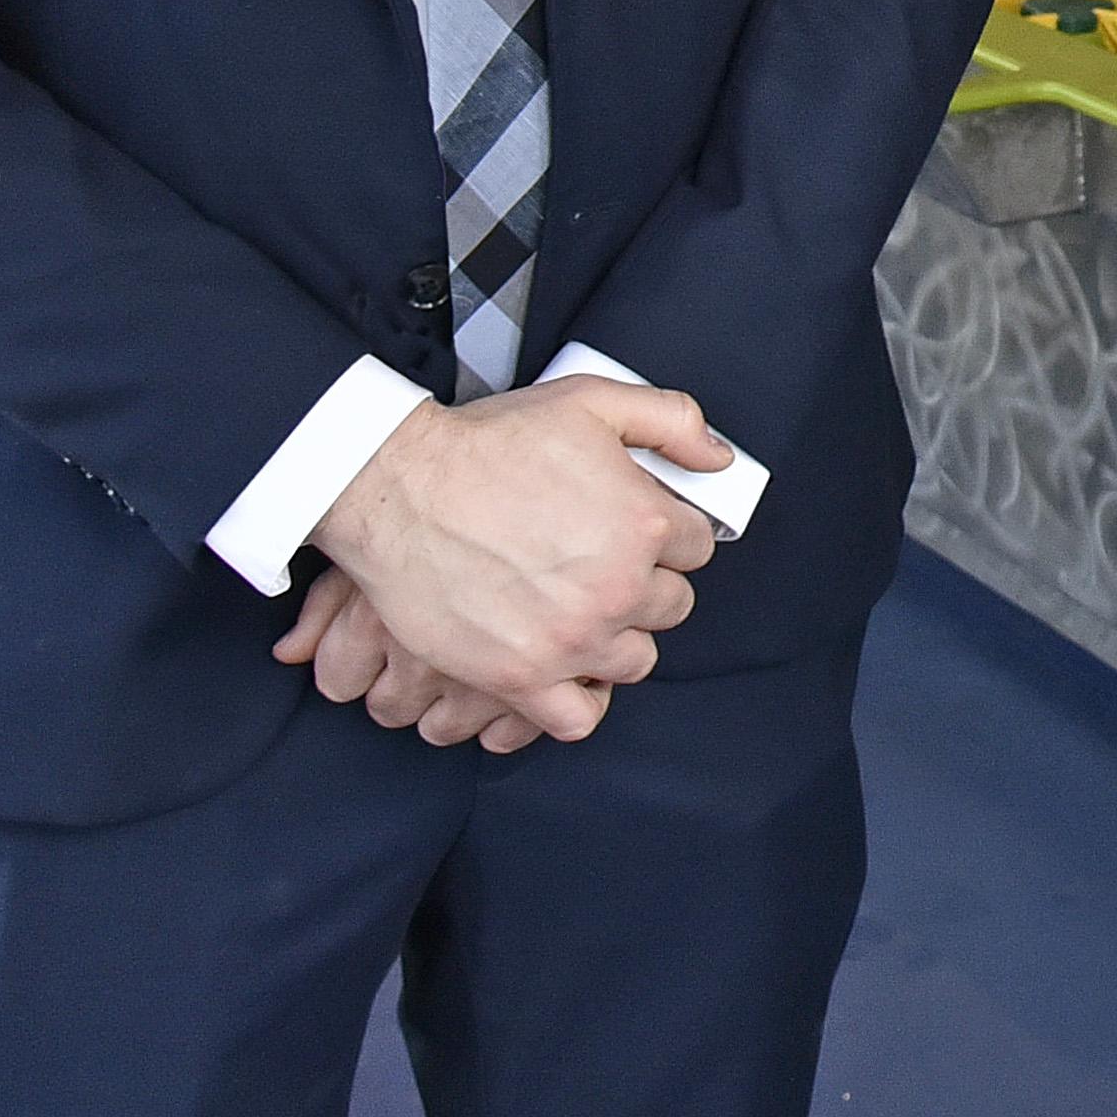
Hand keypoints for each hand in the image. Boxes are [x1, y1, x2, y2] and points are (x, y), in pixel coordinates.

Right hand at [311, 377, 728, 741]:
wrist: (398, 488)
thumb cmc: (486, 446)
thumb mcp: (591, 400)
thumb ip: (671, 421)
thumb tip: (718, 459)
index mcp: (644, 521)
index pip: (698, 546)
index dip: (667, 534)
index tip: (636, 530)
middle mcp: (618, 586)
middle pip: (671, 605)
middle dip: (644, 583)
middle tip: (600, 565)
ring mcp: (572, 638)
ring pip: (636, 660)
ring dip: (617, 638)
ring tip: (581, 611)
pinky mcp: (521, 677)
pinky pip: (579, 717)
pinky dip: (581, 700)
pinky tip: (567, 669)